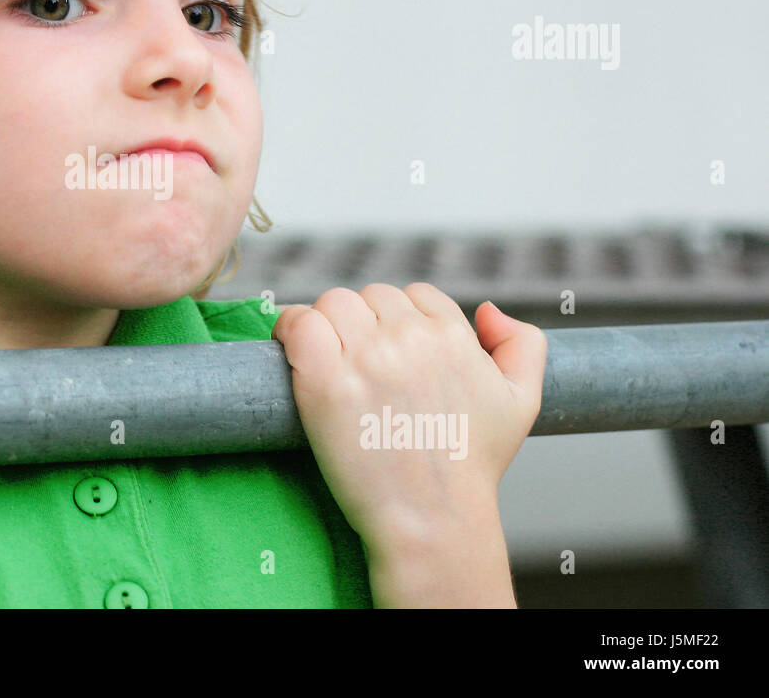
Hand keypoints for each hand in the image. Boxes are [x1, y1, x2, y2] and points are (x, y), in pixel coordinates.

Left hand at [272, 284, 544, 548]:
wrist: (432, 518)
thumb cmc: (470, 466)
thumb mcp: (522, 401)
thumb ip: (523, 344)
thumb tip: (487, 310)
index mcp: (453, 335)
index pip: (414, 295)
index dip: (398, 322)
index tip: (389, 354)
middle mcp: (409, 338)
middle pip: (369, 297)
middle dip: (363, 325)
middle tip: (358, 366)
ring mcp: (366, 357)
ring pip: (332, 304)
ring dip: (326, 326)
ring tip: (327, 362)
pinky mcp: (325, 381)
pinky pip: (297, 324)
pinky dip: (289, 329)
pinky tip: (291, 350)